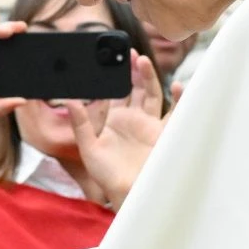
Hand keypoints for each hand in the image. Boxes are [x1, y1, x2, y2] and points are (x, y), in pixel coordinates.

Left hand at [66, 50, 171, 210]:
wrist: (131, 195)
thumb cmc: (108, 177)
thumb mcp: (89, 148)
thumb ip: (80, 123)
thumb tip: (69, 100)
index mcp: (114, 121)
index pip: (115, 93)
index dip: (114, 77)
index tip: (110, 59)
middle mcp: (133, 120)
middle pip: (135, 88)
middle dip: (132, 70)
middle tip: (128, 53)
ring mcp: (150, 125)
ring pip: (152, 93)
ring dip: (148, 76)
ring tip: (142, 60)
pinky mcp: (165, 133)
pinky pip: (175, 112)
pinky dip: (179, 99)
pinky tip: (178, 85)